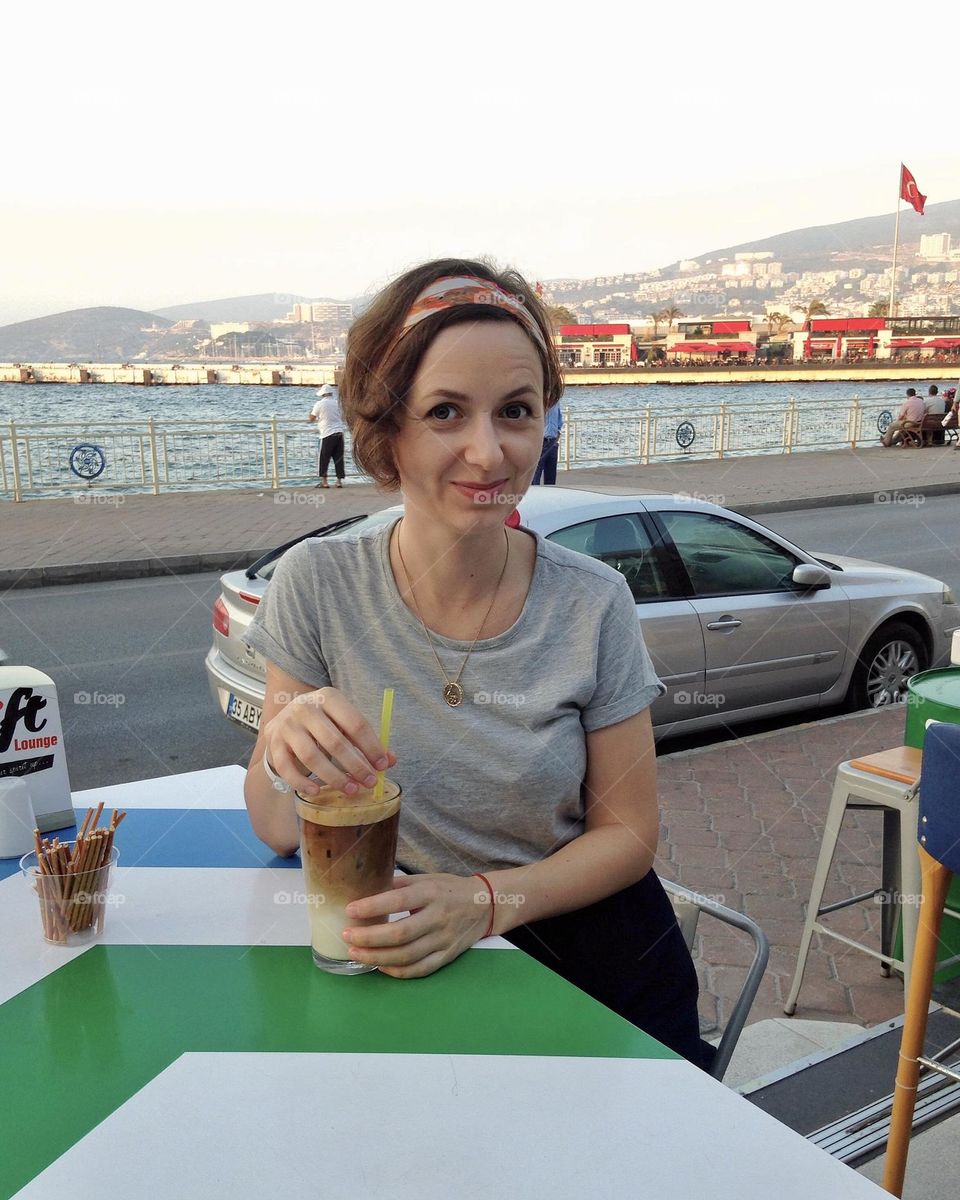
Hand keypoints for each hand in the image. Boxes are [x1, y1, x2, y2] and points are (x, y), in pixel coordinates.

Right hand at [262, 686, 395, 796]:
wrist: (285, 719)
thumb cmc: (323, 723)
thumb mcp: (343, 723)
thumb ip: (365, 740)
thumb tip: (390, 760)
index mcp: (329, 697)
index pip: (355, 723)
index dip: (371, 747)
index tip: (383, 766)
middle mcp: (305, 707)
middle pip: (334, 741)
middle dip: (355, 765)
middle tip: (369, 782)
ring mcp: (287, 725)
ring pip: (311, 756)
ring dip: (334, 776)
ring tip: (351, 789)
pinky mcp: (273, 743)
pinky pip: (287, 768)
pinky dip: (302, 782)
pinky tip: (317, 791)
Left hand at [342, 875, 491, 978]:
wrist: (486, 905)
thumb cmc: (449, 889)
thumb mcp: (426, 879)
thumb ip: (398, 885)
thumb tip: (366, 890)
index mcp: (431, 893)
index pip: (399, 900)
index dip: (373, 907)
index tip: (350, 910)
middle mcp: (438, 917)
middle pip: (400, 934)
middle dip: (369, 937)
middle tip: (347, 936)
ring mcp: (444, 940)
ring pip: (407, 956)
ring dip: (377, 957)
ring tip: (356, 952)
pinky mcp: (447, 956)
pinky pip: (419, 969)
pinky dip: (397, 971)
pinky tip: (380, 966)